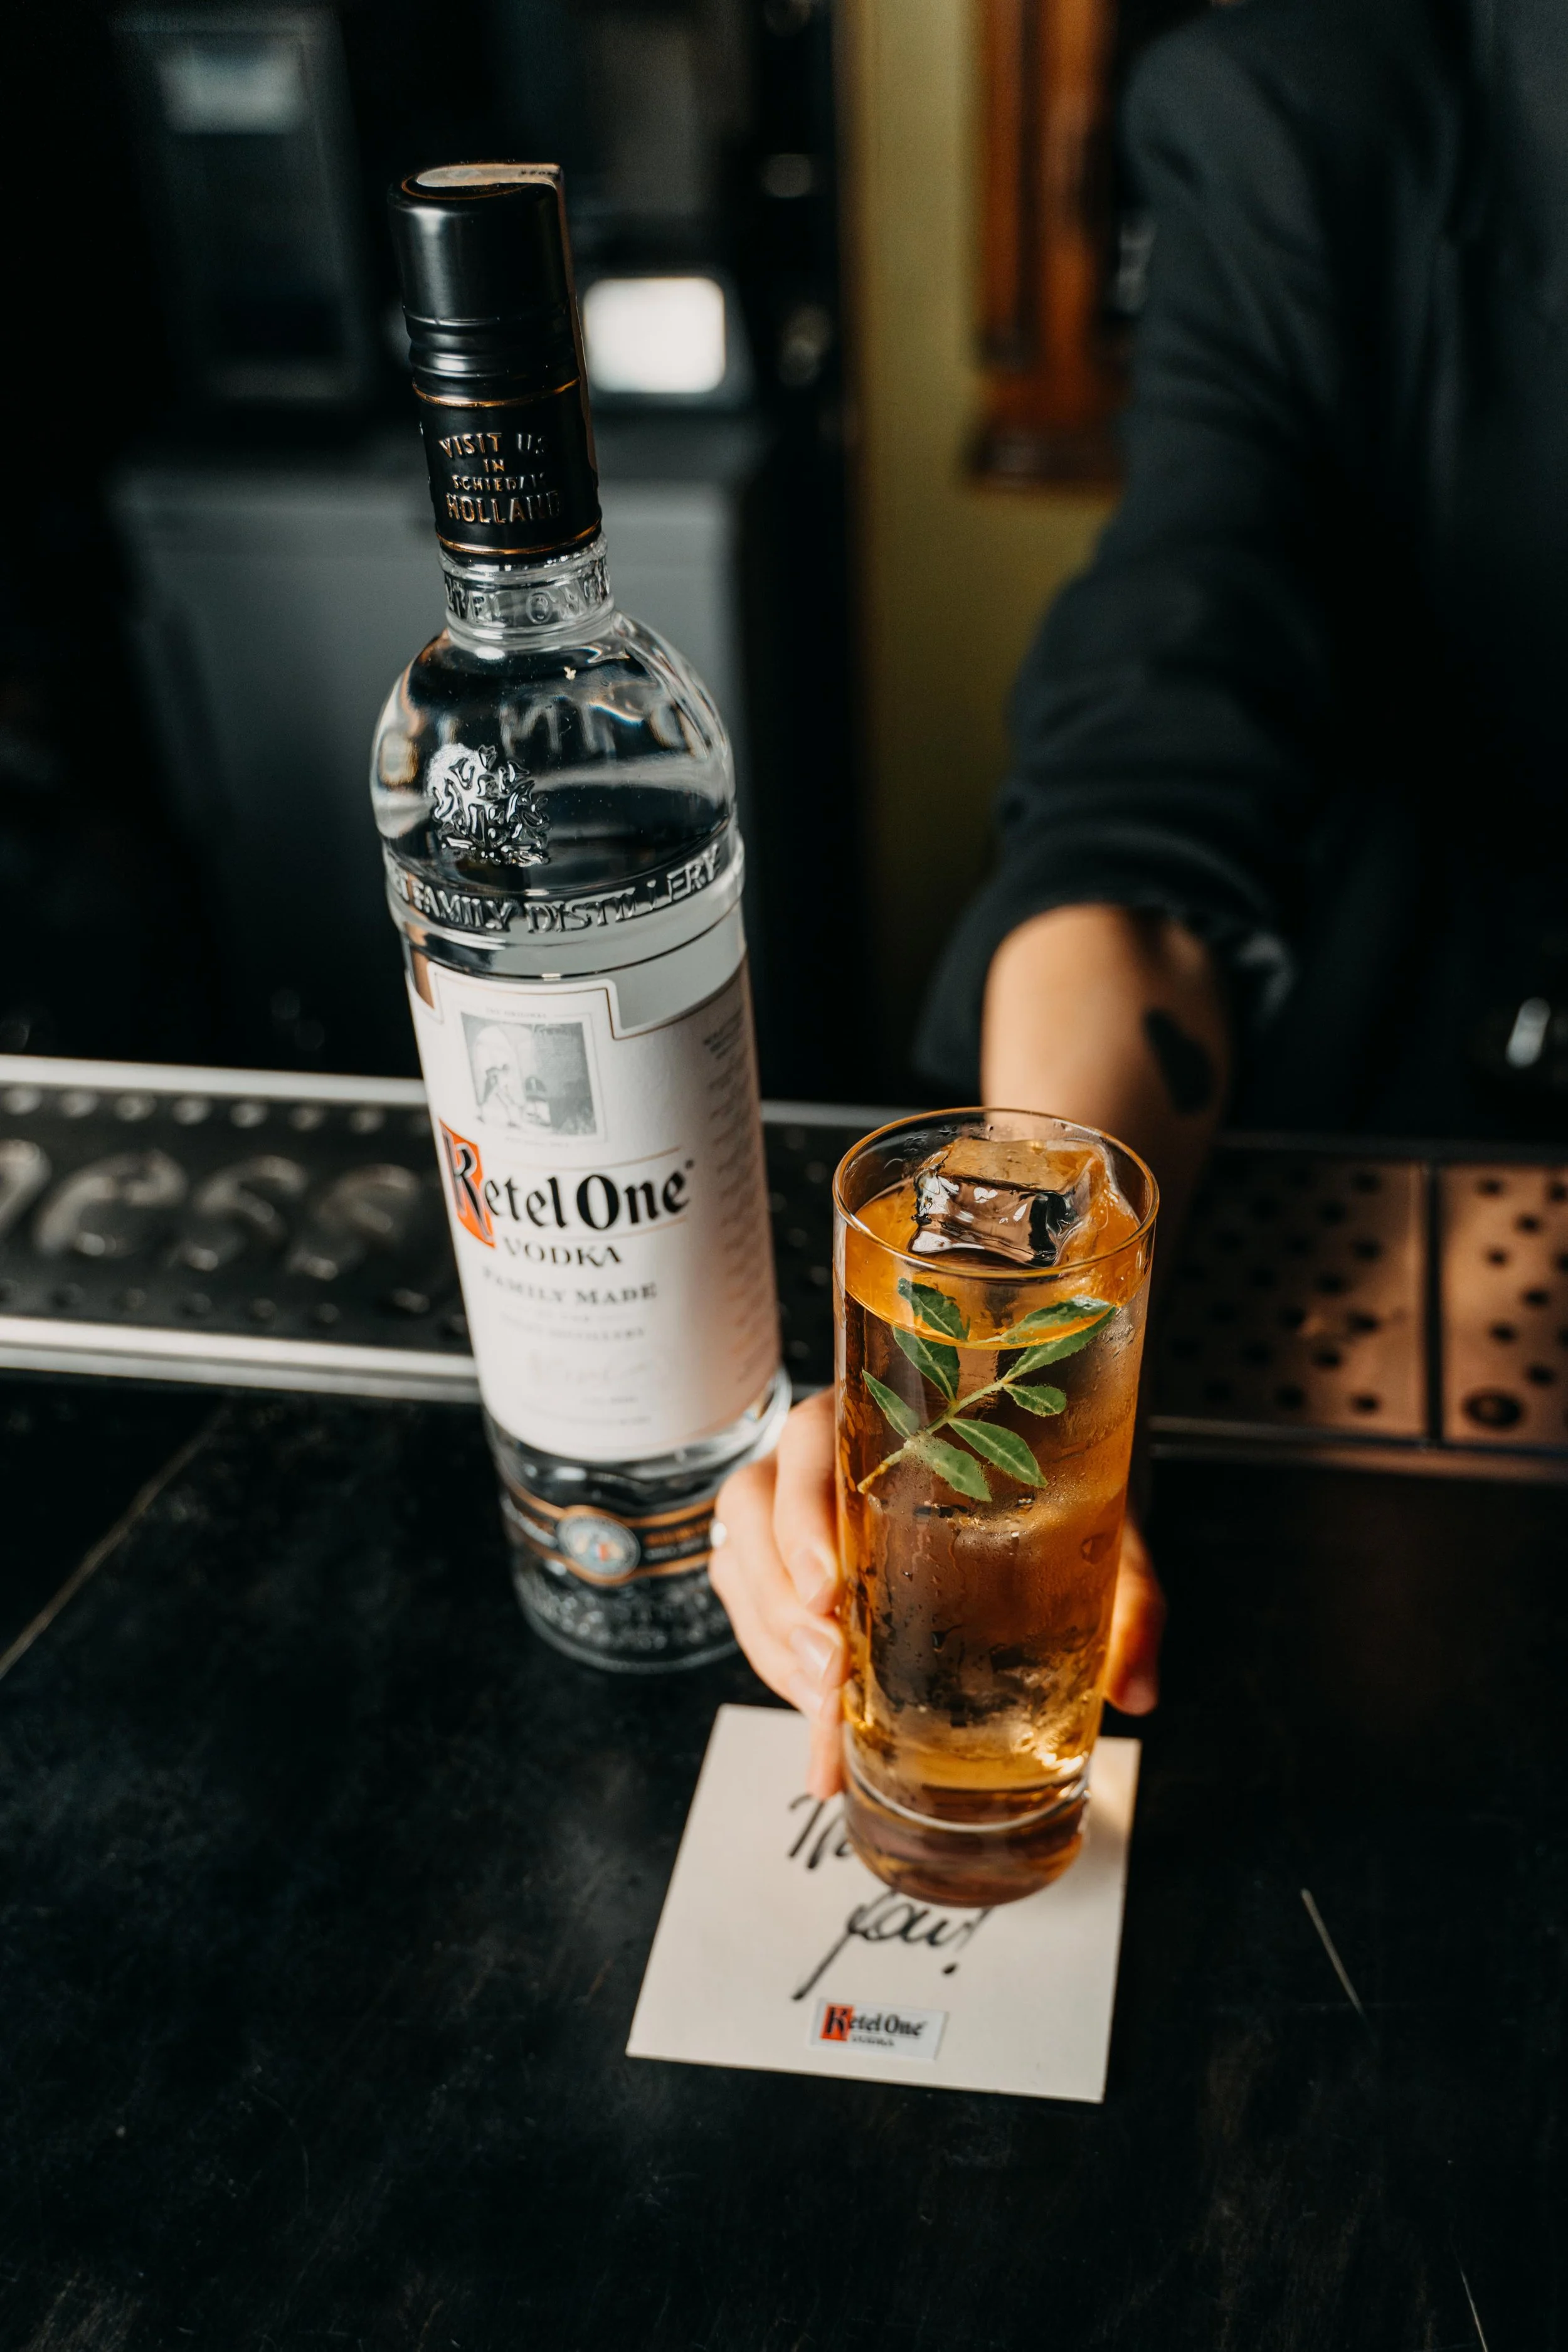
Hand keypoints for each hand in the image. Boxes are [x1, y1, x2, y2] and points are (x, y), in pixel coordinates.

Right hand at [710, 1388, 1166, 1800]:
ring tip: (824, 1707)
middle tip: (831, 1670)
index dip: (802, 1512)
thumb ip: (1125, 1604)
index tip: (829, 1588)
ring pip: (742, 1561)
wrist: (1038, 1490)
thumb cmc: (1049, 1490)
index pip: (811, 1439)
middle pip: (754, 1506)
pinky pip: (750, 1607)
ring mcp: (794, 1509)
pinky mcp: (787, 1566)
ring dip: (772, 1640)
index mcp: (883, 1413)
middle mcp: (824, 1454)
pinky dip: (776, 1668)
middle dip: (782, 1600)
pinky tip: (817, 1722)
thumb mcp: (1098, 1535)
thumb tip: (1136, 1691)